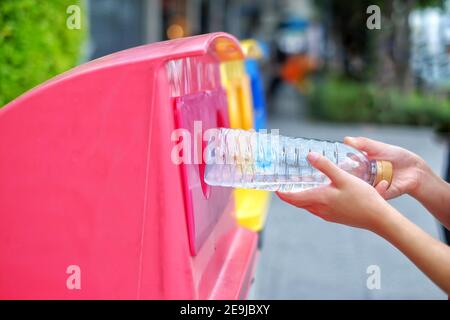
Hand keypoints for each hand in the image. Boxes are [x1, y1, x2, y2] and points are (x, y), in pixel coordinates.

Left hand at [277, 152, 391, 231]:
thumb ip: (326, 166)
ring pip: (308, 205)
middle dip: (289, 194)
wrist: (378, 219)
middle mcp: (320, 210)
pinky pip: (317, 208)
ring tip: (299, 186)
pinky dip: (312, 200)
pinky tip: (319, 192)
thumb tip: (309, 155)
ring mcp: (327, 215)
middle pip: (298, 202)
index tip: (274, 186)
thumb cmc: (362, 198)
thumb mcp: (343, 178)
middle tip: (283, 184)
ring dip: (301, 197)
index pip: (292, 198)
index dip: (282, 193)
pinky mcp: (335, 217)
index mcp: (319, 200)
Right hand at [344, 136, 427, 199]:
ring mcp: (371, 188)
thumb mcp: (378, 148)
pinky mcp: (381, 195)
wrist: (415, 170)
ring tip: (362, 180)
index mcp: (359, 167)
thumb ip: (363, 144)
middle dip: (344, 180)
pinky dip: (377, 191)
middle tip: (342, 175)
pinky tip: (382, 183)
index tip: (331, 167)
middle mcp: (362, 179)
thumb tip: (346, 140)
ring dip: (358, 187)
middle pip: (348, 181)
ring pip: (360, 190)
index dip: (336, 169)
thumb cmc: (397, 157)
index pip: (343, 169)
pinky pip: (375, 195)